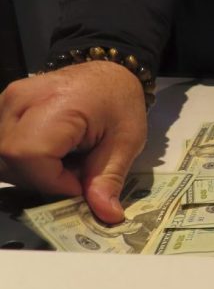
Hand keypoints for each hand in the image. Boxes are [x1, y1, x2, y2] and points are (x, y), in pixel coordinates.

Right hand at [0, 61, 146, 223]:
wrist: (109, 73)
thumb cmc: (119, 102)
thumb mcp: (126, 142)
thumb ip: (109, 179)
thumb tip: (107, 215)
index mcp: (56, 104)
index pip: (30, 155)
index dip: (53, 181)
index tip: (81, 185)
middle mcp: (21, 100)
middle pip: (10, 160)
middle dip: (43, 180)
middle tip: (77, 174)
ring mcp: (6, 103)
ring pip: (3, 158)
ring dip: (33, 172)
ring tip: (66, 162)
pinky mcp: (3, 110)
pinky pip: (4, 148)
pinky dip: (26, 161)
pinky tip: (52, 156)